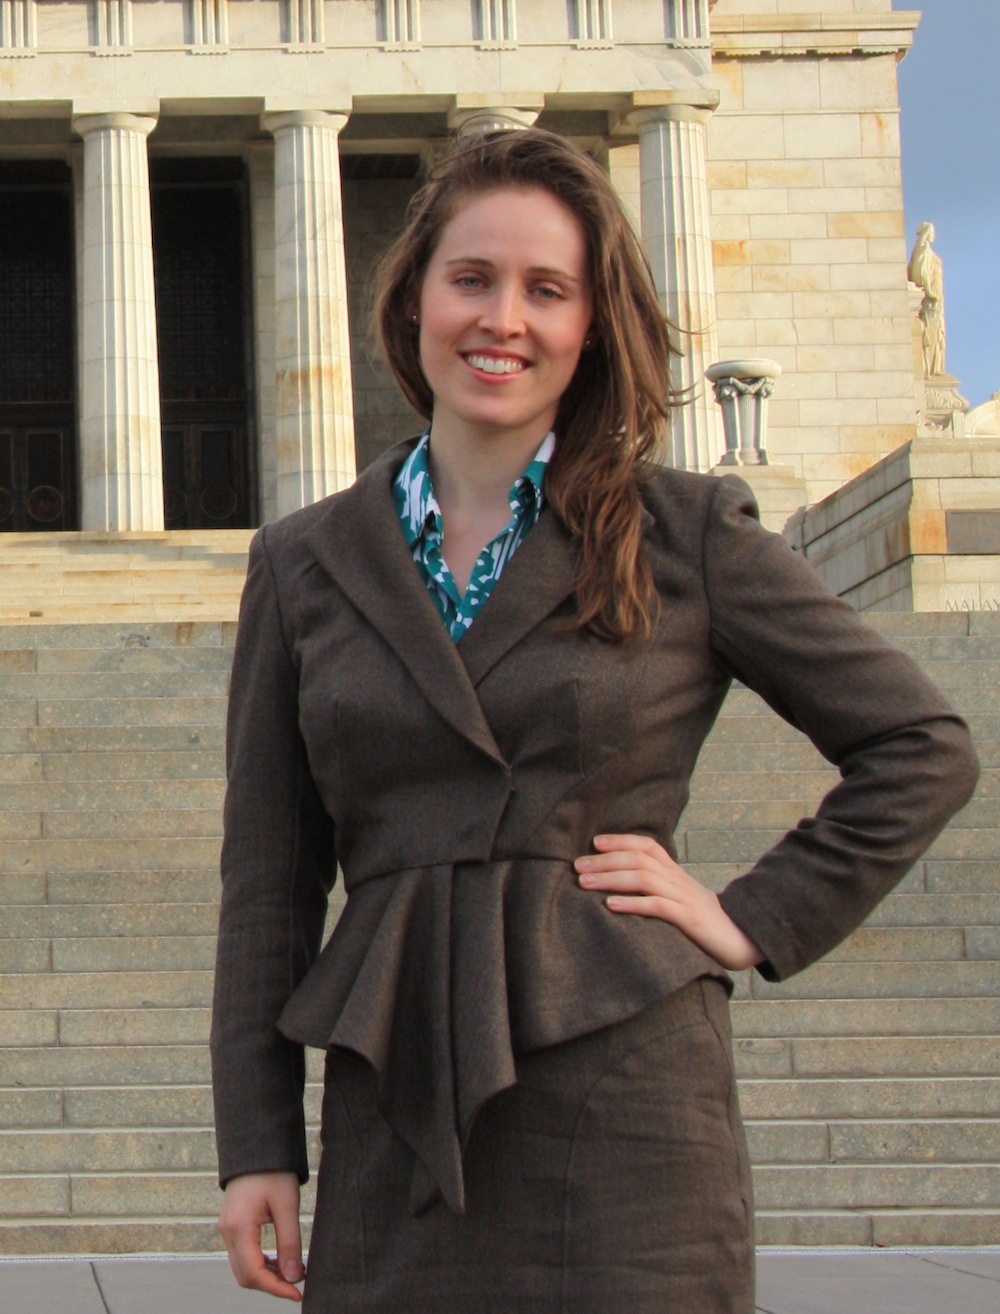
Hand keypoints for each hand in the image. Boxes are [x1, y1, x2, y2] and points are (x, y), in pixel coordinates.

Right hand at [218, 1171, 304, 1301]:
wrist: (257, 1148)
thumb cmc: (273, 1172)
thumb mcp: (287, 1205)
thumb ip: (290, 1242)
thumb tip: (293, 1277)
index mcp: (238, 1228)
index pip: (254, 1273)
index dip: (276, 1288)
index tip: (298, 1293)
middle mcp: (227, 1233)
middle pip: (245, 1276)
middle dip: (271, 1285)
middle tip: (298, 1284)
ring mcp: (226, 1230)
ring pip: (243, 1268)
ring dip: (266, 1276)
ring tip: (292, 1271)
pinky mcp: (231, 1227)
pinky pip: (242, 1256)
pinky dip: (260, 1264)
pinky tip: (279, 1261)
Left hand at [575, 833, 763, 970]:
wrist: (742, 939)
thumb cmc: (703, 922)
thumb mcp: (679, 899)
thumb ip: (658, 888)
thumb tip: (623, 884)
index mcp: (676, 873)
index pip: (647, 846)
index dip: (621, 840)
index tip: (594, 842)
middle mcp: (678, 880)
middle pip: (639, 860)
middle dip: (605, 860)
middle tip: (577, 866)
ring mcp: (684, 898)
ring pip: (644, 879)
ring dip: (611, 878)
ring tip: (585, 882)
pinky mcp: (689, 920)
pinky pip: (658, 907)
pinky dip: (633, 904)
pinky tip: (611, 905)